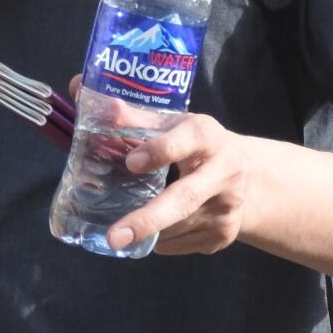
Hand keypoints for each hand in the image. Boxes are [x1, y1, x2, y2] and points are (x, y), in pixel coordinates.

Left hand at [96, 113, 266, 255]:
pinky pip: (180, 244)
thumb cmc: (197, 145)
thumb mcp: (173, 124)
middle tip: (115, 236)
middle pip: (184, 198)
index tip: (131, 162)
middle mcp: (224, 172)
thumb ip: (130, 115)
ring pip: (176, 227)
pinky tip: (153, 230)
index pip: (188, 140)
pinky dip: (159, 240)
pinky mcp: (224, 235)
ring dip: (146, 229)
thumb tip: (78, 88)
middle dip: (148, 219)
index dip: (160, 150)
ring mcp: (226, 208)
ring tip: (122, 228)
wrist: (253, 178)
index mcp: (208, 137)